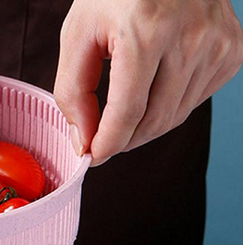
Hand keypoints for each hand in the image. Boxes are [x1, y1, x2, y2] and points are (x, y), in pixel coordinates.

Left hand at [54, 0, 242, 165]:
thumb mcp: (78, 34)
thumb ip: (73, 93)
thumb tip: (84, 142)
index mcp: (147, 30)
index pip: (128, 113)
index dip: (106, 144)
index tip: (91, 156)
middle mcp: (190, 36)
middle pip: (153, 122)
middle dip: (123, 141)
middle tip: (103, 138)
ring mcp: (217, 43)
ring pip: (174, 118)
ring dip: (144, 128)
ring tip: (125, 112)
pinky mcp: (232, 50)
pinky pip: (194, 102)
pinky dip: (169, 108)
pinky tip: (154, 87)